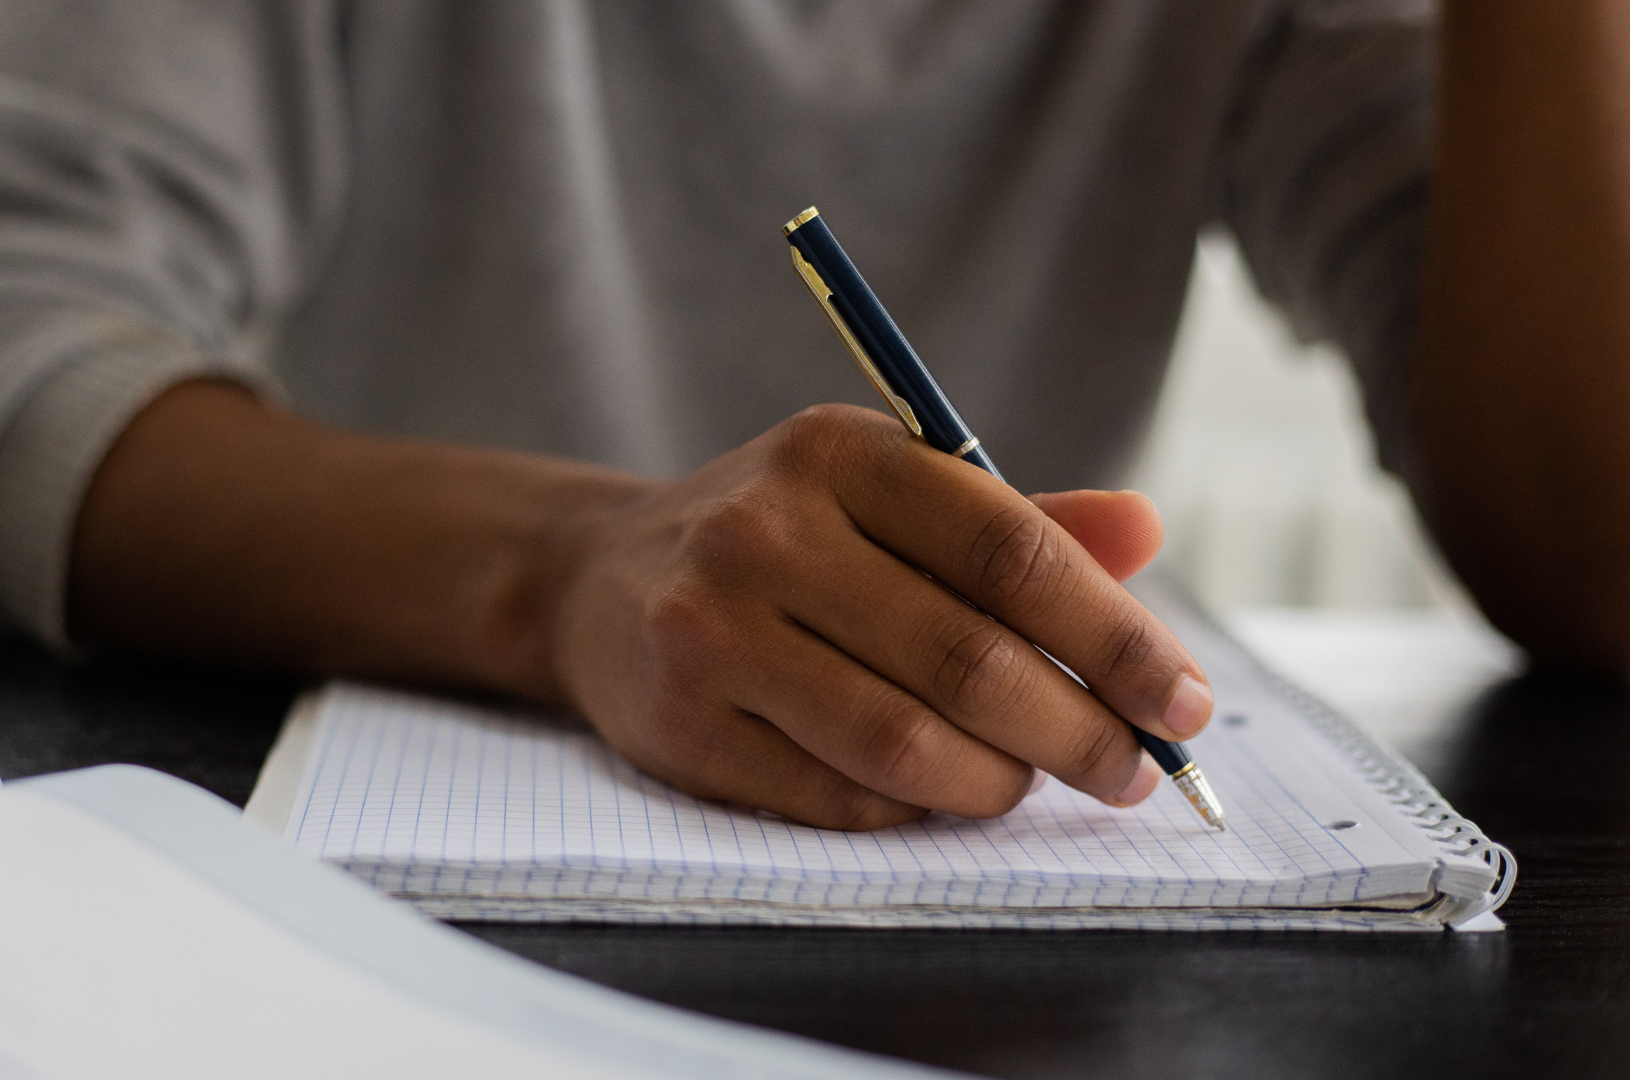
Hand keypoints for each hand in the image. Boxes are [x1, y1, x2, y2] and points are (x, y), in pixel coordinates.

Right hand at [544, 404, 1213, 830]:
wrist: (598, 581)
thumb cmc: (783, 540)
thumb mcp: (887, 496)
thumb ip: (1017, 522)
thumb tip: (1147, 531)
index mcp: (836, 452)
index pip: (1008, 546)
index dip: (1116, 633)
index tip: (1185, 701)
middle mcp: (765, 532)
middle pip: (968, 657)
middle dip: (1080, 730)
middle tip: (1133, 768)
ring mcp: (711, 631)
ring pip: (906, 744)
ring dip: (1001, 783)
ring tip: (1031, 780)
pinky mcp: (682, 726)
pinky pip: (840, 798)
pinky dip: (916, 811)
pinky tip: (940, 792)